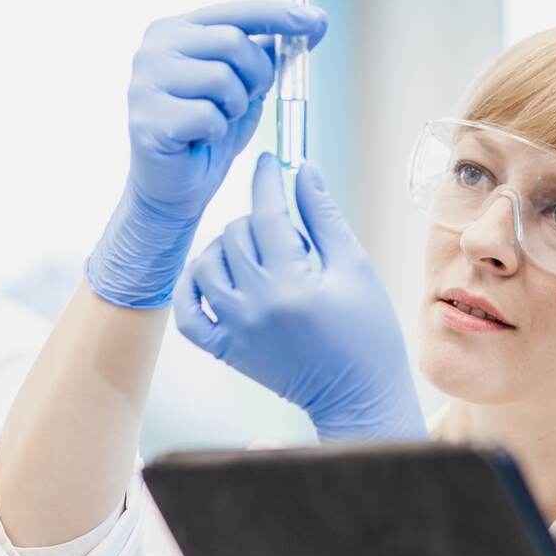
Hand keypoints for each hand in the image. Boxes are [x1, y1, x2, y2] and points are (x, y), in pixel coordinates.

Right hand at [86, 0, 327, 307]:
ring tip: (218, 121)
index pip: (236, 11)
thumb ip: (269, 52)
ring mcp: (144, 82)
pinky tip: (200, 140)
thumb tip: (315, 20)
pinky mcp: (146, 119)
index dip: (279, 15)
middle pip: (232, 42)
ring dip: (235, 107)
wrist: (174, 188)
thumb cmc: (209, 132)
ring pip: (222, 79)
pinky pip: (208, 116)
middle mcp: (153, 48)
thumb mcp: (246, 85)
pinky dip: (217, 133)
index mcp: (176, 29)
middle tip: (250, 98)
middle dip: (257, 75)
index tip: (318, 20)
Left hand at [174, 153, 426, 440]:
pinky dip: (193, 287)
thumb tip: (303, 169)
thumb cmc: (368, 332)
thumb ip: (323, 217)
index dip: (267, 180)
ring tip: (258, 255)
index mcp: (291, 284)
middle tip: (290, 236)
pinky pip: (187, 311)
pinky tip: (215, 276)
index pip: (267, 215)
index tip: (269, 160)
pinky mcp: (225, 350)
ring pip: (206, 264)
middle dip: (259, 220)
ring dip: (227, 247)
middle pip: (235, 235)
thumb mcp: (354, 268)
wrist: (357, 395)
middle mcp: (255, 306)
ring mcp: (234, 330)